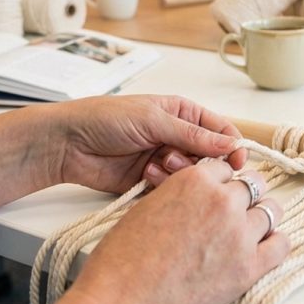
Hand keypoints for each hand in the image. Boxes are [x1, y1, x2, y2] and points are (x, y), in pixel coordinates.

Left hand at [43, 95, 246, 194]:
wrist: (67, 144)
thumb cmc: (105, 119)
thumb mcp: (153, 119)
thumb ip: (193, 134)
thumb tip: (230, 144)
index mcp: (182, 114)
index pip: (219, 130)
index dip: (232, 146)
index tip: (237, 161)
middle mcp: (177, 137)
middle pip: (209, 157)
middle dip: (199, 162)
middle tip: (177, 159)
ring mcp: (164, 160)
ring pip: (191, 176)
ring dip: (176, 173)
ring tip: (154, 165)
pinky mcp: (150, 182)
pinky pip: (170, 190)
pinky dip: (162, 185)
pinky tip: (145, 176)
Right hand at [44, 160, 290, 303]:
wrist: (121, 303)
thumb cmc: (122, 263)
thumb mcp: (147, 209)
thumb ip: (179, 196)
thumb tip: (194, 200)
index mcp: (194, 181)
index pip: (225, 169)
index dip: (221, 183)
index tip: (220, 194)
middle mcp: (222, 202)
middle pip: (253, 185)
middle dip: (244, 197)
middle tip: (235, 213)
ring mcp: (239, 234)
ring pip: (271, 211)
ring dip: (260, 219)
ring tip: (247, 232)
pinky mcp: (249, 267)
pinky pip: (281, 245)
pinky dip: (275, 244)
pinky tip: (264, 249)